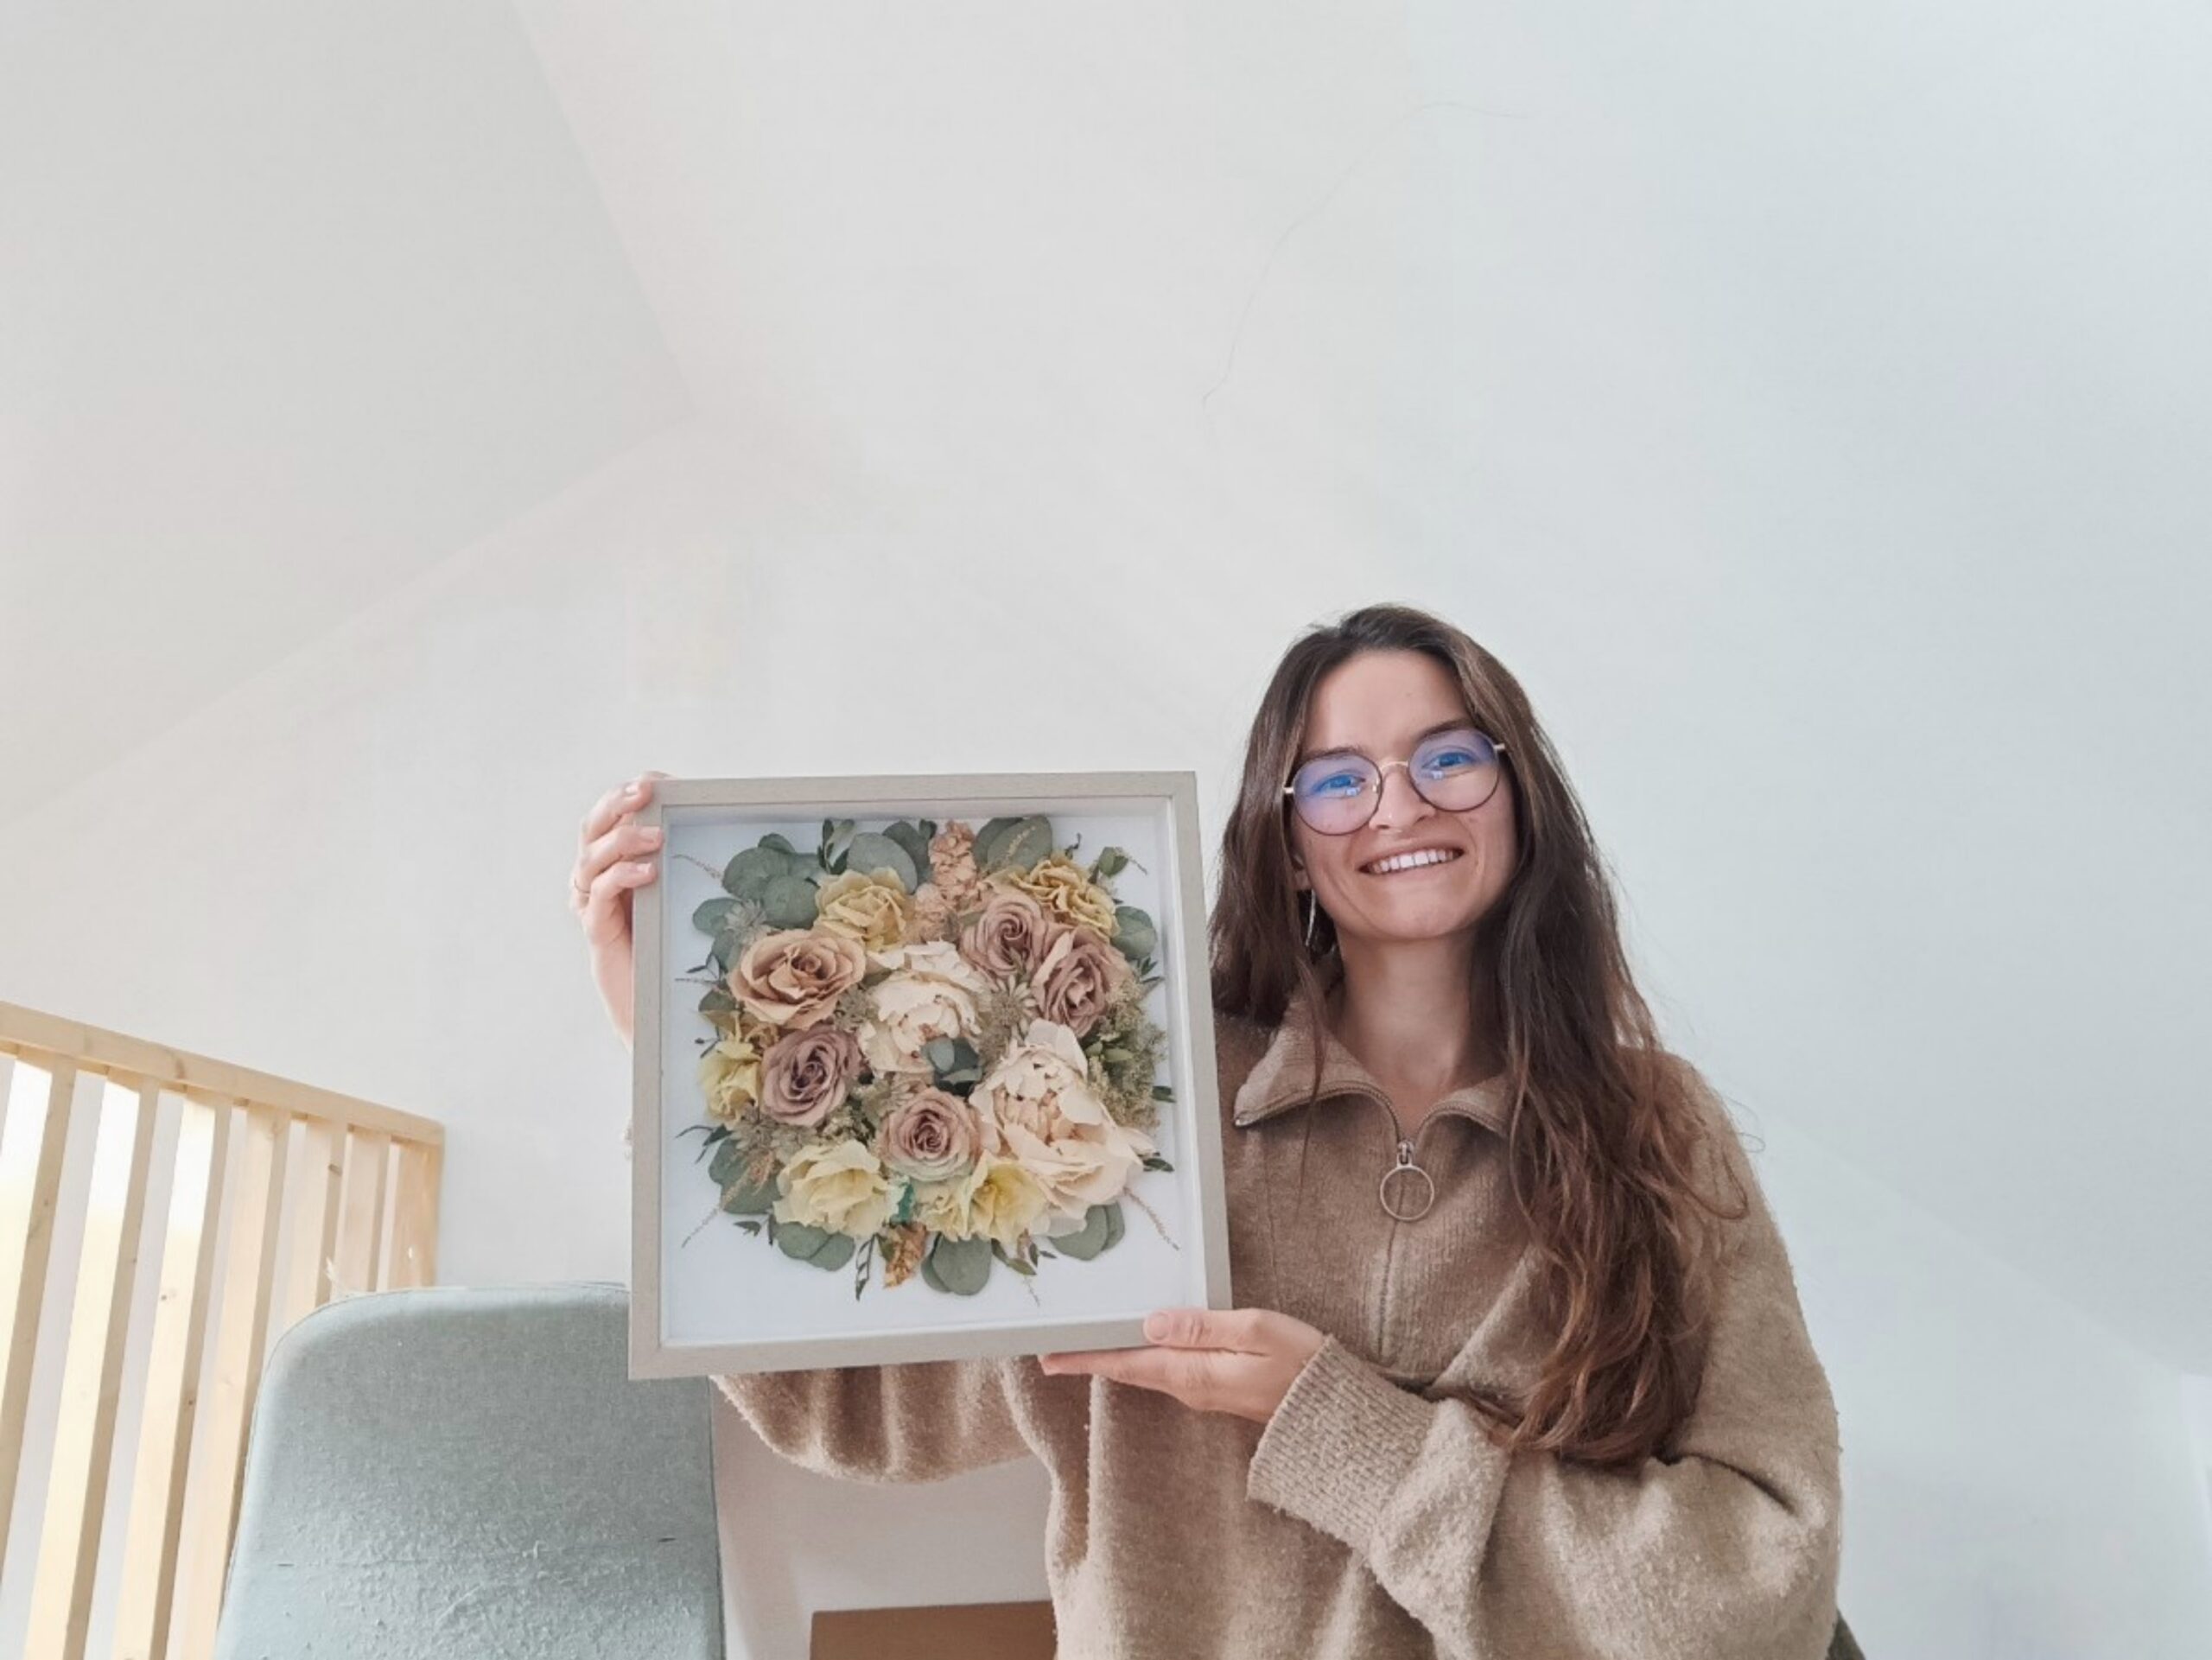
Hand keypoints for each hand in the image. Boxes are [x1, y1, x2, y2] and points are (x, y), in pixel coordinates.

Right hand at [570, 771, 671, 1049]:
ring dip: (623, 840)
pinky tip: (647, 871)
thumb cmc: (675, 952)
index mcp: (616, 865)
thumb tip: (726, 824)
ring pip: (591, 859)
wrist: (657, 1012)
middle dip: (616, 803)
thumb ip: (689, 865)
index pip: (612, 817)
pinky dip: (620, 877)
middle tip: (646, 791)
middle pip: (592, 829)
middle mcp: (597, 881)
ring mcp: (593, 906)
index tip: (660, 782)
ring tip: (656, 836)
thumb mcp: (685, 897)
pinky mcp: (597, 932)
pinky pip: (599, 895)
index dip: (629, 795)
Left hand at [1036, 1307, 1328, 1425]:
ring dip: (1117, 1359)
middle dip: (1092, 1360)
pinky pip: (1170, 1374)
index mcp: (1193, 1373)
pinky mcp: (1220, 1390)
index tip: (1049, 1358)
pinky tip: (1142, 1348)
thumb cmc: (1303, 1366)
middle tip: (1054, 1352)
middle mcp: (1191, 1389)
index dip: (1086, 1358)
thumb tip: (1152, 1322)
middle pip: (1131, 1370)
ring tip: (1087, 1347)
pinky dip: (1145, 1361)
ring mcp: (1205, 1394)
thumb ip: (1203, 1326)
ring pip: (1149, 1372)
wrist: (1337, 1417)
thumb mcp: (1257, 1331)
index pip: (1127, 1362)